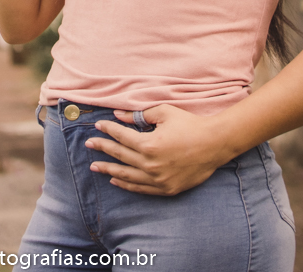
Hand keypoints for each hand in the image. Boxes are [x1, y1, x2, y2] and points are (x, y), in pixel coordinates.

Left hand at [84, 105, 230, 195]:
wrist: (214, 145)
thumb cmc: (189, 125)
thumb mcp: (164, 113)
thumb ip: (139, 115)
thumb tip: (118, 115)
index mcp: (149, 145)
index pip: (122, 137)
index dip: (108, 130)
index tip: (97, 126)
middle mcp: (151, 165)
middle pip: (120, 156)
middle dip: (103, 149)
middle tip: (89, 145)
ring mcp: (158, 180)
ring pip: (127, 176)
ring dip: (109, 170)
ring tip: (95, 167)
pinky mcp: (166, 189)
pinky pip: (141, 188)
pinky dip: (126, 185)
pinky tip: (116, 180)